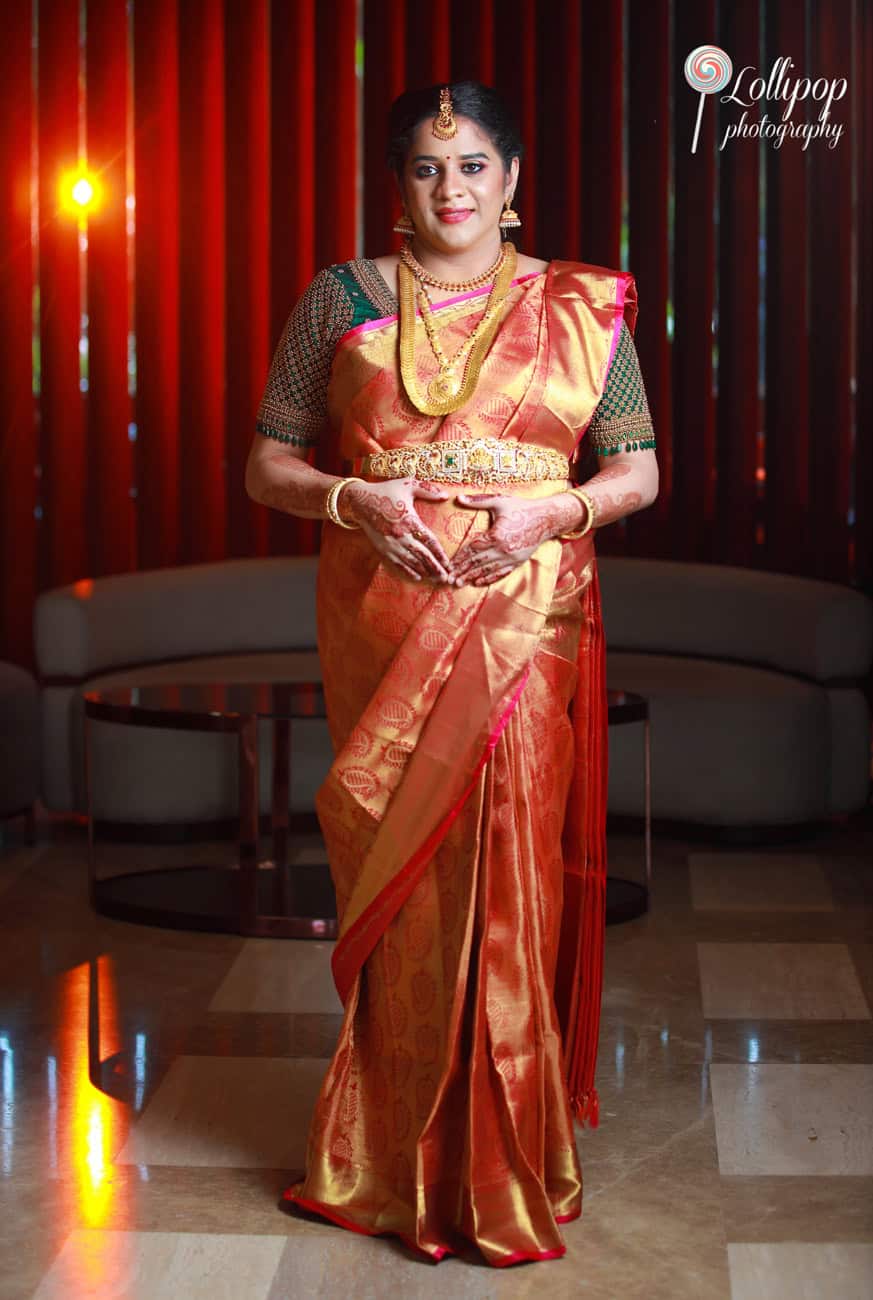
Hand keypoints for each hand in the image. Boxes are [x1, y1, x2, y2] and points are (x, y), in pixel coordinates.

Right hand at [342, 477, 454, 582]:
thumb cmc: (386, 491)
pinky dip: (408, 571)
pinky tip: (417, 577)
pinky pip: (397, 563)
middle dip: (435, 568)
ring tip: (435, 579)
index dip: (439, 553)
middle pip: (422, 556)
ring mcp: (391, 544)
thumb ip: (428, 490)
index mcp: (410, 521)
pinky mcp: (383, 548)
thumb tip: (445, 495)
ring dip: (425, 572)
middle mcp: (401, 535)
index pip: (429, 541)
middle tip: (446, 578)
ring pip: (411, 562)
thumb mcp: (407, 485)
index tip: (448, 563)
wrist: (360, 501)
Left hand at [451, 491, 580, 584]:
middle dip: (461, 571)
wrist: (546, 518)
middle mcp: (503, 549)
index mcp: (496, 535)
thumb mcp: (499, 501)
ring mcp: (511, 558)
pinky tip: (478, 582)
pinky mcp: (517, 562)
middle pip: (477, 563)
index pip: (472, 549)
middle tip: (448, 579)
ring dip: (471, 577)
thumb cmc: (521, 508)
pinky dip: (488, 578)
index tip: (448, 564)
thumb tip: (458, 498)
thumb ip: (477, 501)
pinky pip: (500, 573)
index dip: (459, 558)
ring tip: (459, 584)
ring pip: (487, 570)